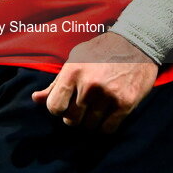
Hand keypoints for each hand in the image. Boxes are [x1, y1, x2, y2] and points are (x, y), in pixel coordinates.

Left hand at [31, 31, 157, 133]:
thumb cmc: (102, 51)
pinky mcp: (125, 103)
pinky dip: (105, 127)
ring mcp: (108, 95)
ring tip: (95, 109)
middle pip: (71, 120)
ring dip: (90, 122)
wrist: (136, 43)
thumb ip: (56, 82)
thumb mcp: (76, 59)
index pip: (54, 107)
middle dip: (74, 117)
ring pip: (89, 126)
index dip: (58, 108)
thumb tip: (36, 99)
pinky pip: (108, 129)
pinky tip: (107, 116)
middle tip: (81, 107)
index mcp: (73, 71)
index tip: (65, 104)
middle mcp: (89, 84)